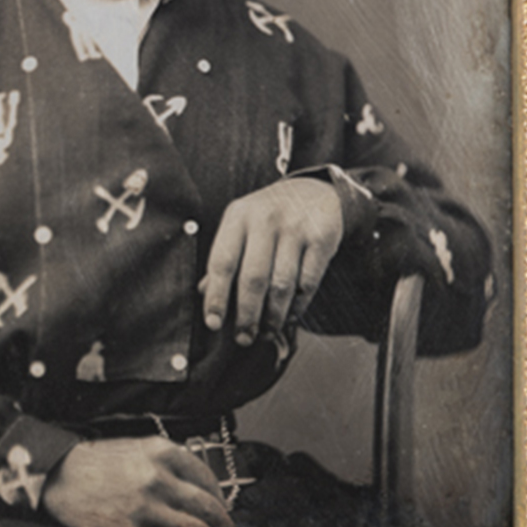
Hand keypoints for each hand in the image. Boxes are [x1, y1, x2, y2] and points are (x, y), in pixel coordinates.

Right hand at [41, 436, 233, 526]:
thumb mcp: (135, 449)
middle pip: (208, 506)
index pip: (206, 477)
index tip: (222, 509)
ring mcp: (149, 505)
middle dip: (224, 525)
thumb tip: (193, 488)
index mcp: (162, 451)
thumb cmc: (96, 463)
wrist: (58, 475)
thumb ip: (165, 464)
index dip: (219, 498)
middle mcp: (160, 476)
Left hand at [202, 177, 342, 346]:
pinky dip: (298, 306)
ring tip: (266, 332)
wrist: (313, 190)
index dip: (216, 296)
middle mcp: (265, 220)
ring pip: (282, 285)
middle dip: (247, 315)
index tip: (213, 323)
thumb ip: (225, 256)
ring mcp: (295, 229)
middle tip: (243, 337)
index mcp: (238, 216)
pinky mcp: (321, 239)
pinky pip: (308, 283)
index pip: (222, 262)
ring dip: (273, 316)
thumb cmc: (269, 215)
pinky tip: (290, 315)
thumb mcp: (241, 224)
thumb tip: (204, 293)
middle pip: (253, 278)